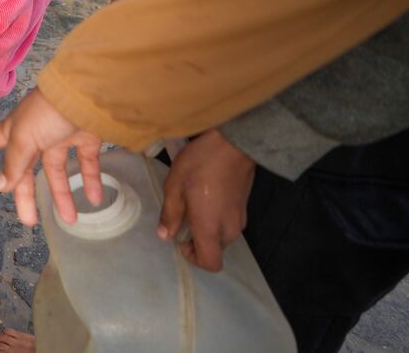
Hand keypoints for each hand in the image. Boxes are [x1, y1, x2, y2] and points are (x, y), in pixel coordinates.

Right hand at [0, 89, 105, 226]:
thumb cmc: (47, 113)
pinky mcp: (87, 137)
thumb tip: (0, 186)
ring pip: (59, 170)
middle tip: (28, 220)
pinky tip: (94, 199)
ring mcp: (61, 135)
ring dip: (63, 195)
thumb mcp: (24, 137)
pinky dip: (90, 181)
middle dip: (26, 194)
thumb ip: (14, 163)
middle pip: (27, 169)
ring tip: (69, 219)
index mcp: (16, 130)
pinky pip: (87, 163)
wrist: (87, 95)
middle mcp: (36, 134)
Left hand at [159, 130, 255, 271]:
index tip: (180, 239)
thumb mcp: (175, 186)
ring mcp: (240, 219)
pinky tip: (204, 196)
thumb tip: (165, 236)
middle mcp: (229, 230)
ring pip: (221, 237)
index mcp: (211, 229)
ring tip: (191, 202)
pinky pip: (227, 223)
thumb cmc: (201, 164)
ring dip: (206, 228)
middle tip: (182, 215)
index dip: (193, 258)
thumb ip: (170, 214)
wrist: (235, 145)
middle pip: (214, 250)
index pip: (210, 264)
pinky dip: (215, 218)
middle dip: (197, 241)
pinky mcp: (244, 208)